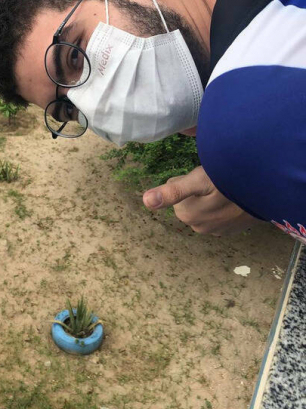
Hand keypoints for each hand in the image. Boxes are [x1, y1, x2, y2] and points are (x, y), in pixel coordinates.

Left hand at [142, 166, 257, 235]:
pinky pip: (217, 214)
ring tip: (224, 188)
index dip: (187, 181)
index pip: (175, 192)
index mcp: (186, 215)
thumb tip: (145, 202)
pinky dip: (221, 206)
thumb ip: (172, 191)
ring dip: (209, 198)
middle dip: (196, 190)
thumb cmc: (227, 181)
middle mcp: (198, 227)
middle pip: (187, 201)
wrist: (264, 191)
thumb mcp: (197, 181)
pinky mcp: (230, 231)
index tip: (203, 177)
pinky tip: (232, 198)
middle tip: (213, 180)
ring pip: (202, 207)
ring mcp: (216, 231)